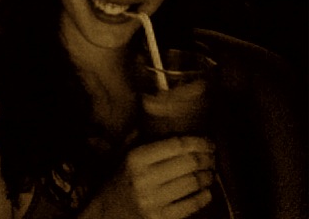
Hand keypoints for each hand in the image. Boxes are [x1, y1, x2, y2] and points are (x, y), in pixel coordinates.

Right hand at [90, 136, 215, 218]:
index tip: (209, 141)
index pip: (176, 144)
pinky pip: (191, 205)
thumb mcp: (123, 154)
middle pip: (189, 162)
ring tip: (211, 172)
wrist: (107, 211)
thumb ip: (138, 135)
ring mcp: (153, 200)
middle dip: (207, 158)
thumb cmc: (119, 178)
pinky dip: (204, 197)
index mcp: (136, 158)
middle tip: (213, 157)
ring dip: (208, 176)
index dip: (198, 141)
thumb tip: (156, 113)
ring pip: (193, 183)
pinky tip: (206, 191)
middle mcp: (144, 178)